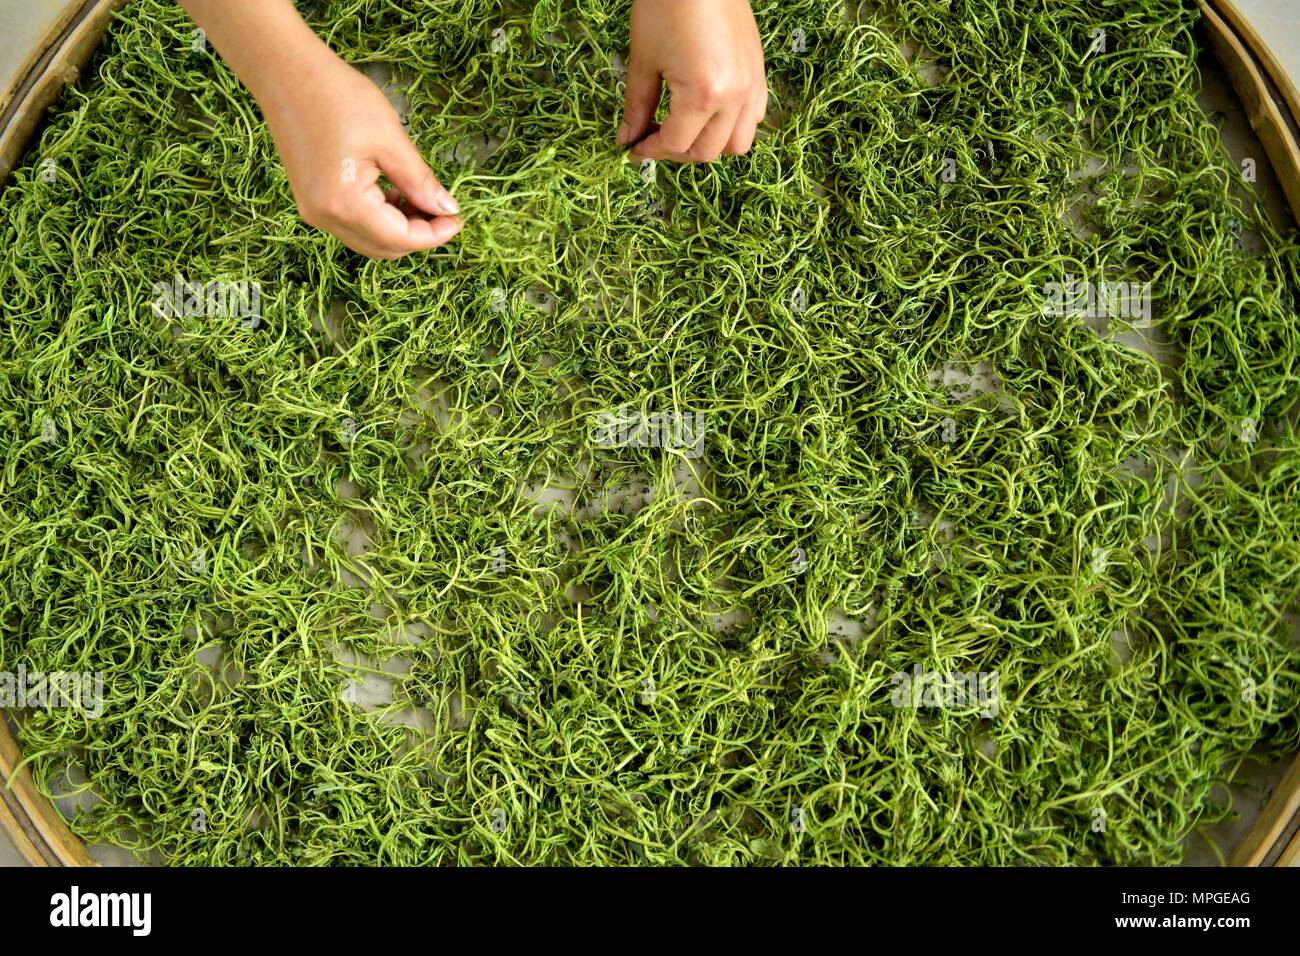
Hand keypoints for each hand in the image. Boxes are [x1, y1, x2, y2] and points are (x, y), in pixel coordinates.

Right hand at [261, 48, 461, 259]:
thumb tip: (447, 209)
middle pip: (384, 248)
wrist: (285, 72)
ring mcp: (314, 212)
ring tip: (419, 197)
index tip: (457, 218)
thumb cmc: (337, 96)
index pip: (401, 239)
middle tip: (443, 209)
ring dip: (399, 229)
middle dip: (419, 235)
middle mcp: (325, 217)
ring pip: (369, 241)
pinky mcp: (311, 201)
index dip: (435, 235)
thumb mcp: (390, 139)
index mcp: (345, 204)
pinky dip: (378, 219)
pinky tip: (393, 193)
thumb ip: (420, 182)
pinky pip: (353, 226)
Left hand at [618, 0, 766, 162]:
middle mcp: (734, 96)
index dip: (650, 150)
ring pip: (737, 143)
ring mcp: (752, 85)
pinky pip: (754, 116)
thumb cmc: (666, 4)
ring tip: (685, 129)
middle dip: (677, 151)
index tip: (634, 147)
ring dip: (709, 145)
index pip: (676, 144)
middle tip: (654, 138)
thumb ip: (637, 105)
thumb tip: (628, 137)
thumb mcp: (644, 59)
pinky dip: (733, 125)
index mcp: (703, 95)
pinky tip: (710, 113)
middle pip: (707, 151)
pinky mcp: (758, 71)